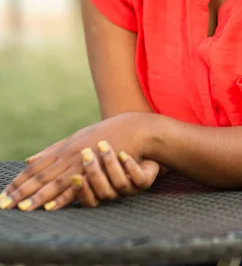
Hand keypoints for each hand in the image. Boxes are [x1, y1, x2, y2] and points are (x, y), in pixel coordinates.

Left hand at [0, 112, 155, 210]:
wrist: (132, 130)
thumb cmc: (105, 134)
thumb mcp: (76, 138)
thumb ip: (52, 150)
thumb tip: (28, 160)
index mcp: (63, 149)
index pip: (35, 168)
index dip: (19, 181)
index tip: (5, 194)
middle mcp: (68, 156)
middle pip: (40, 176)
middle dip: (20, 192)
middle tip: (4, 205)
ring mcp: (81, 163)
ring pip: (54, 183)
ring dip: (36, 197)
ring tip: (22, 209)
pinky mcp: (95, 171)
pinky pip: (76, 187)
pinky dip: (62, 198)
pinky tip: (50, 206)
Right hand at [67, 141, 160, 209]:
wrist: (141, 147)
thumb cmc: (108, 155)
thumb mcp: (85, 157)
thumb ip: (62, 162)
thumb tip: (29, 161)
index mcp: (96, 189)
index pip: (84, 196)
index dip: (79, 192)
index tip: (72, 178)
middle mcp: (112, 191)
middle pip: (101, 192)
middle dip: (94, 175)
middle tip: (87, 155)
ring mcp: (129, 187)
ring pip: (119, 184)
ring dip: (111, 165)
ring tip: (103, 146)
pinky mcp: (144, 180)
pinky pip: (138, 178)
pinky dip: (130, 166)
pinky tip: (124, 154)